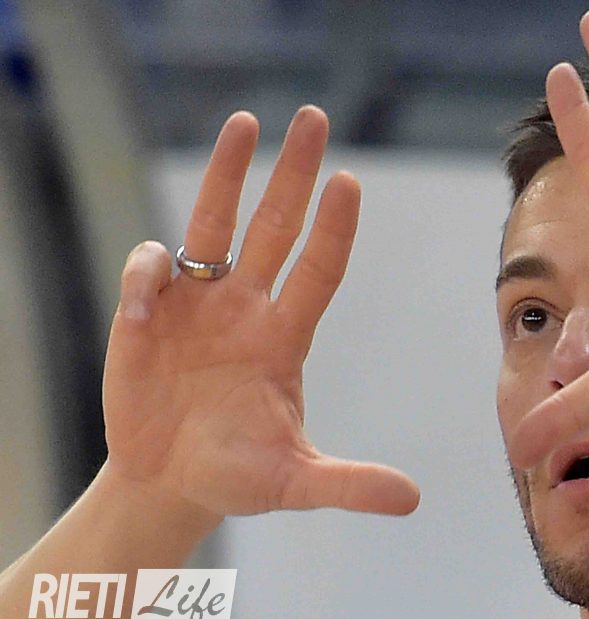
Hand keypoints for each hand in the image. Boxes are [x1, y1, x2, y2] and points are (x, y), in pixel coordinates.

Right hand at [102, 106, 419, 519]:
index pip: (318, 268)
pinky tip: (145, 307)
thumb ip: (347, 484)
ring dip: (227, 176)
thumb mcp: (294, 481)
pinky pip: (150, 273)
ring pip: (212, 225)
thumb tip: (413, 500)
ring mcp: (196, 304)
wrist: (169, 481)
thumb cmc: (235, 474)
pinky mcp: (147, 315)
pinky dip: (147, 276)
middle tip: (313, 117)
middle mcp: (245, 306)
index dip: (334, 228)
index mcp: (285, 336)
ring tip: (244, 123)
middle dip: (293, 173)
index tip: (350, 181)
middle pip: (273, 226)